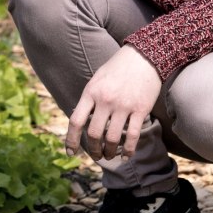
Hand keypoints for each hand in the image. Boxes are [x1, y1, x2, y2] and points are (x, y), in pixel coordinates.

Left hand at [65, 45, 162, 161]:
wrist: (143, 57)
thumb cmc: (117, 69)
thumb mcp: (97, 80)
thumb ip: (89, 100)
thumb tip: (81, 122)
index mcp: (91, 92)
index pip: (76, 121)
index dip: (71, 140)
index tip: (70, 152)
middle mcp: (105, 100)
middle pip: (94, 134)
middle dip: (93, 150)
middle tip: (96, 156)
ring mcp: (123, 106)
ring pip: (113, 139)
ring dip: (110, 152)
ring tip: (109, 156)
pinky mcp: (140, 109)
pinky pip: (132, 136)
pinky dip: (129, 150)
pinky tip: (126, 155)